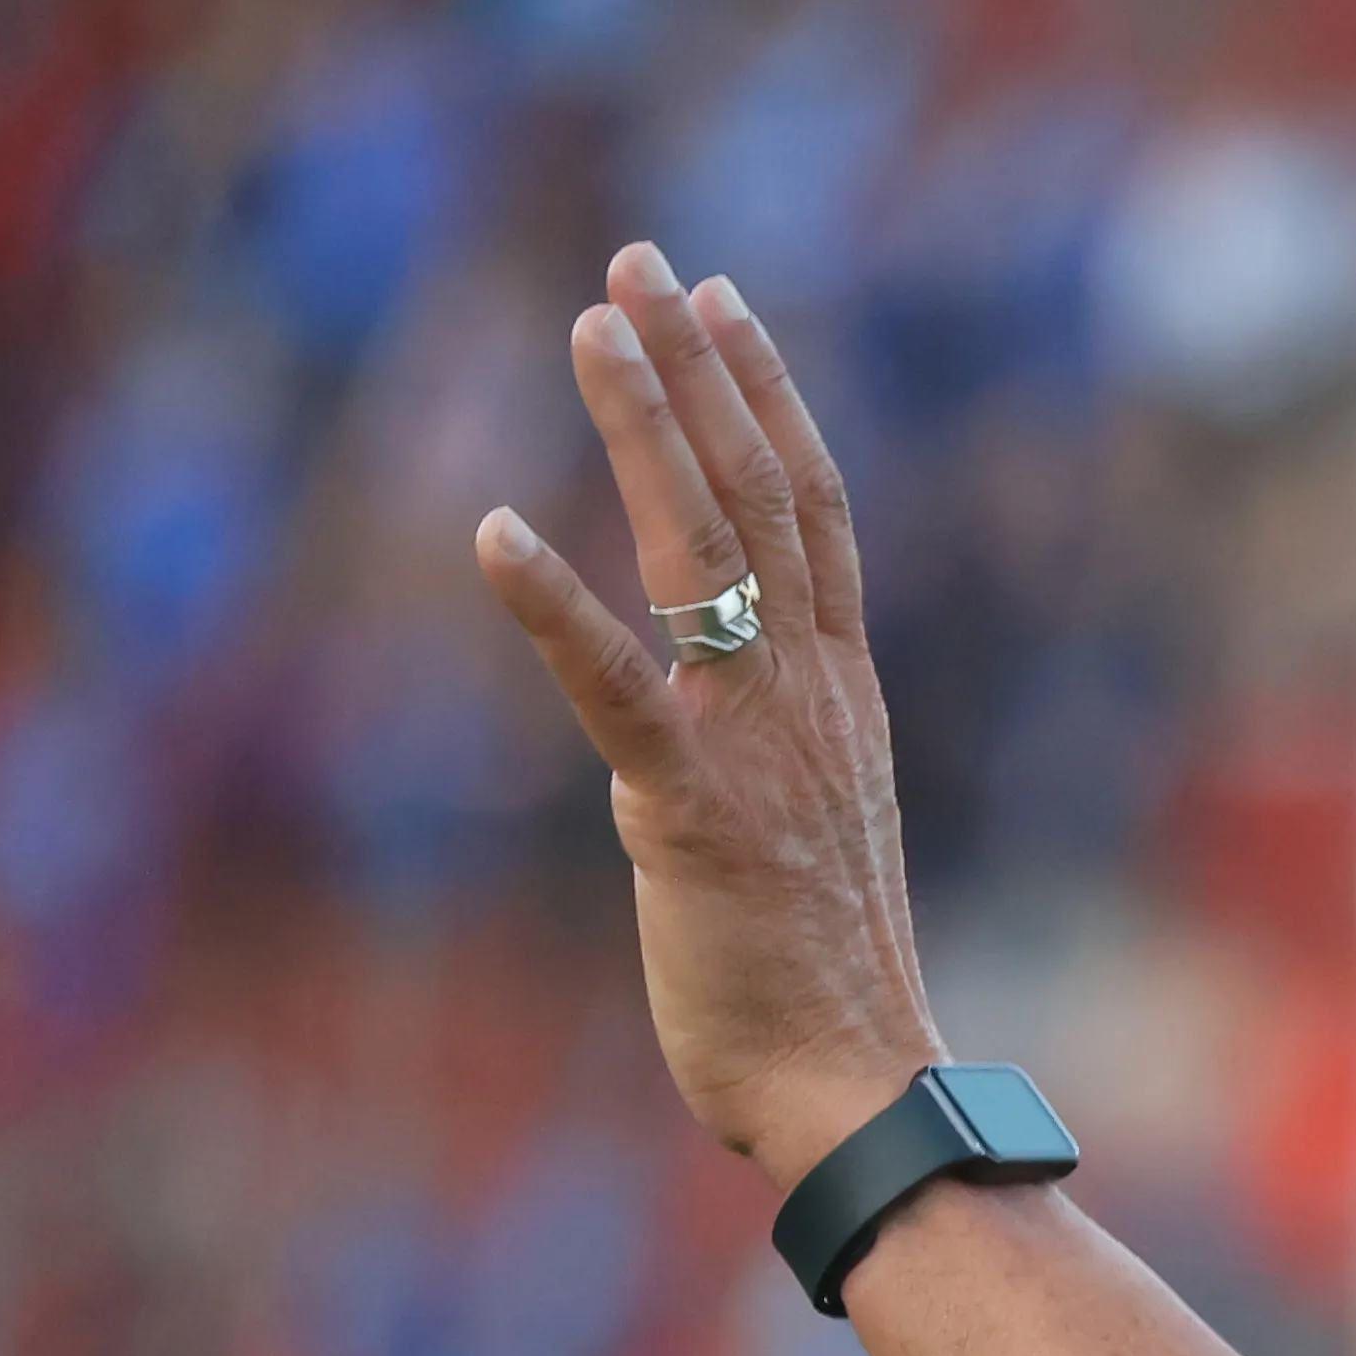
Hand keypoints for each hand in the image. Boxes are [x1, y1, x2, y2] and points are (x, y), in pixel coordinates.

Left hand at [475, 243, 946, 1179]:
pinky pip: (619, 688)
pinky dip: (553, 607)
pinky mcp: (693, 812)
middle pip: (763, 497)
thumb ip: (758, 772)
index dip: (767, 401)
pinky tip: (492, 533)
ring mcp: (760, 747)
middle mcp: (812, 698)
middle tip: (645, 263)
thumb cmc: (829, 997)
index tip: (724, 306)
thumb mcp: (809, 844)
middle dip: (702, 370)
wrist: (864, 1092)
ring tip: (592, 325)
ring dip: (648, 428)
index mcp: (843, 702)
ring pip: (707, 552)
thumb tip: (679, 764)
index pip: (813, 517)